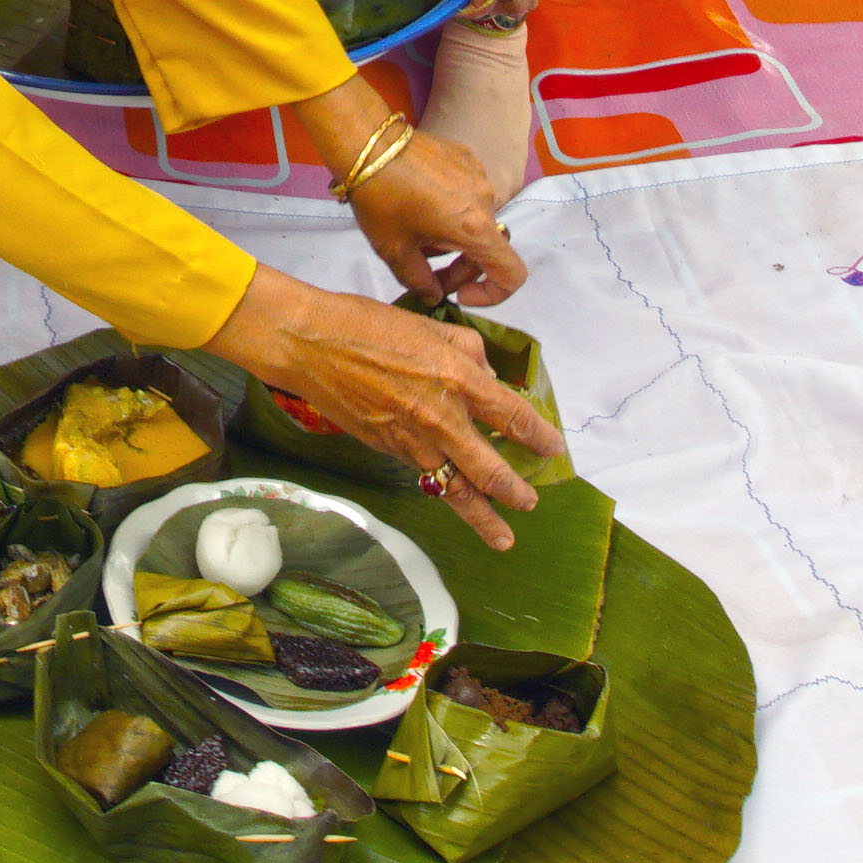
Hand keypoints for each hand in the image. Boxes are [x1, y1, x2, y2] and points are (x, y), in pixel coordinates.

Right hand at [204, 269, 560, 546]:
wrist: (310, 346)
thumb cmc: (366, 325)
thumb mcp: (429, 326)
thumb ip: (467, 352)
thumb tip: (487, 376)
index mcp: (457, 379)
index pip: (511, 416)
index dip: (537, 435)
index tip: (552, 448)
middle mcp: (440, 418)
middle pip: (488, 468)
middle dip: (514, 491)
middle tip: (530, 503)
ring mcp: (410, 440)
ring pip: (453, 488)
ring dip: (480, 515)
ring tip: (502, 537)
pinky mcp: (386, 450)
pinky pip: (422, 474)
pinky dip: (440, 487)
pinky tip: (450, 492)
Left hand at [349, 128, 527, 304]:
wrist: (367, 143)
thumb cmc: (379, 198)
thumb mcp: (394, 250)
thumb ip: (420, 282)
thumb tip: (434, 295)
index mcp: (474, 228)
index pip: (512, 274)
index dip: (493, 295)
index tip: (460, 293)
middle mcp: (486, 201)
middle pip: (490, 249)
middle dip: (461, 268)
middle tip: (426, 270)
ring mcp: (479, 175)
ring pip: (477, 222)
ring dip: (455, 238)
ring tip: (418, 233)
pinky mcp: (467, 158)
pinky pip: (469, 196)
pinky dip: (453, 211)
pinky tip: (421, 204)